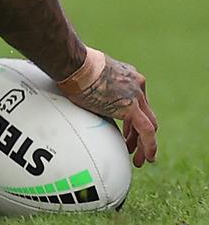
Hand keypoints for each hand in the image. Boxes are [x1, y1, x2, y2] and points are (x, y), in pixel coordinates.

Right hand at [59, 51, 157, 167]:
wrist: (75, 64)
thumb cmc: (74, 66)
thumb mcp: (90, 75)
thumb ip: (94, 86)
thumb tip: (78, 91)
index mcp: (128, 76)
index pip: (137, 101)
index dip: (133, 119)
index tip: (126, 132)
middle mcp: (137, 85)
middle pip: (145, 114)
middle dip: (139, 134)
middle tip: (133, 147)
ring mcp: (136, 96)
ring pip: (149, 125)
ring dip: (145, 144)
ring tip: (140, 159)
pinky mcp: (132, 108)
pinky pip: (146, 131)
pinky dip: (149, 146)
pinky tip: (148, 158)